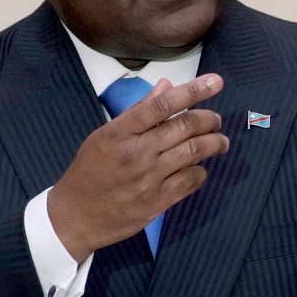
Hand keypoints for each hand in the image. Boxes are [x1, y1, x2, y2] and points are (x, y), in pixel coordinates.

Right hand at [47, 73, 227, 261]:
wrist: (75, 216)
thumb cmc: (90, 170)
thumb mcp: (105, 134)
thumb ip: (139, 110)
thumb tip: (167, 86)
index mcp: (121, 132)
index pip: (163, 104)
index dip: (193, 90)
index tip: (215, 81)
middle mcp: (137, 152)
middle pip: (186, 126)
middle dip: (209, 119)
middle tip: (216, 119)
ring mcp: (149, 178)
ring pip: (195, 152)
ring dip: (215, 143)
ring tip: (221, 141)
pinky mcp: (158, 201)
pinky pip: (192, 180)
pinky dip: (202, 170)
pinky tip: (200, 167)